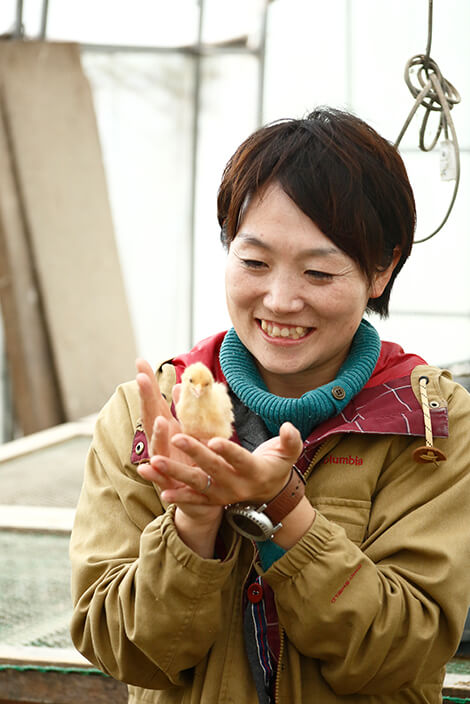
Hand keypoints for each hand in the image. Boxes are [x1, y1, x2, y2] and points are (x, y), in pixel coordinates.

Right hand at [135, 359, 222, 525]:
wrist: (199, 497)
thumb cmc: (195, 460)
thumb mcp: (194, 430)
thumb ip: (187, 409)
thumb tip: (180, 385)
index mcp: (168, 429)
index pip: (155, 402)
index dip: (148, 383)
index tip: (140, 362)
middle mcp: (161, 444)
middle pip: (151, 418)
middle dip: (146, 399)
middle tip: (141, 378)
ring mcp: (163, 463)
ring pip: (157, 448)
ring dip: (156, 435)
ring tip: (159, 420)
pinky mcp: (170, 485)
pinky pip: (160, 479)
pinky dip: (153, 474)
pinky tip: (147, 468)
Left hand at [150, 421, 302, 507]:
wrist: (271, 495)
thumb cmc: (277, 466)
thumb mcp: (289, 453)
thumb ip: (290, 440)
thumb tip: (289, 427)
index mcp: (254, 471)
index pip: (240, 459)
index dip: (228, 451)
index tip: (214, 440)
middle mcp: (237, 485)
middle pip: (213, 469)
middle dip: (194, 454)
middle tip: (175, 437)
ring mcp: (223, 494)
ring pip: (197, 484)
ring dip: (176, 473)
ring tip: (155, 461)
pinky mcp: (213, 501)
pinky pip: (194, 499)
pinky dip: (179, 496)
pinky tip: (162, 490)